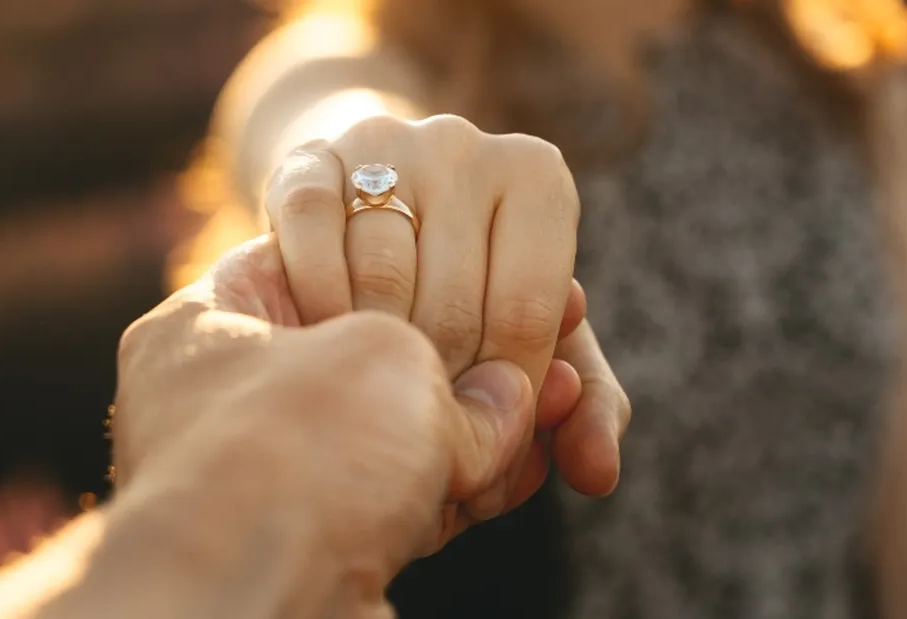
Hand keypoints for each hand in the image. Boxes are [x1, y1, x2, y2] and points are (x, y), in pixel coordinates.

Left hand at [109, 237, 579, 613]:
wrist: (255, 603)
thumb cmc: (294, 449)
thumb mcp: (385, 356)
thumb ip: (451, 363)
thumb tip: (511, 396)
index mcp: (213, 321)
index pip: (329, 263)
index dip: (429, 268)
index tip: (497, 279)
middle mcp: (231, 398)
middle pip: (375, 359)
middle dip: (474, 358)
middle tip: (546, 354)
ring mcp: (273, 476)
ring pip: (398, 437)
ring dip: (485, 425)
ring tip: (561, 398)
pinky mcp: (318, 544)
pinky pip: (406, 499)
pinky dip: (469, 484)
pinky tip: (531, 462)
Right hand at [264, 114, 628, 505]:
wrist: (375, 211)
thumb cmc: (473, 286)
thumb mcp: (534, 339)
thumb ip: (583, 406)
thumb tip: (598, 474)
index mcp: (538, 176)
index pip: (530, 313)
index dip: (505, 391)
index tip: (479, 424)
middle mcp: (466, 145)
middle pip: (455, 304)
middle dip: (440, 385)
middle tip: (423, 422)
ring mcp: (383, 143)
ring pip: (381, 277)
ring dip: (376, 353)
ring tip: (378, 386)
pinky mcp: (308, 158)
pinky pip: (312, 236)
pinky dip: (320, 303)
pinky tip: (327, 336)